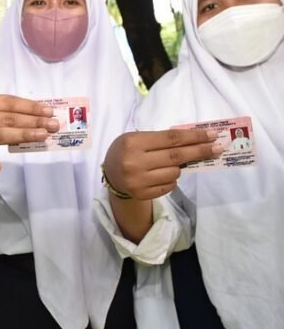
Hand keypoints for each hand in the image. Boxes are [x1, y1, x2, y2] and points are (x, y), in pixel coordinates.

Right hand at [103, 128, 222, 200]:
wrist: (110, 172)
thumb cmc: (127, 149)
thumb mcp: (138, 138)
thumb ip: (162, 140)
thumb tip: (194, 141)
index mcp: (133, 142)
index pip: (171, 138)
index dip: (193, 136)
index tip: (211, 134)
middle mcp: (135, 162)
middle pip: (176, 156)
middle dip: (200, 151)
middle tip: (218, 147)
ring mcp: (138, 180)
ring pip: (174, 173)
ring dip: (180, 167)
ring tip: (170, 163)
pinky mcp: (141, 194)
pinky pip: (168, 186)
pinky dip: (171, 179)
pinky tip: (162, 174)